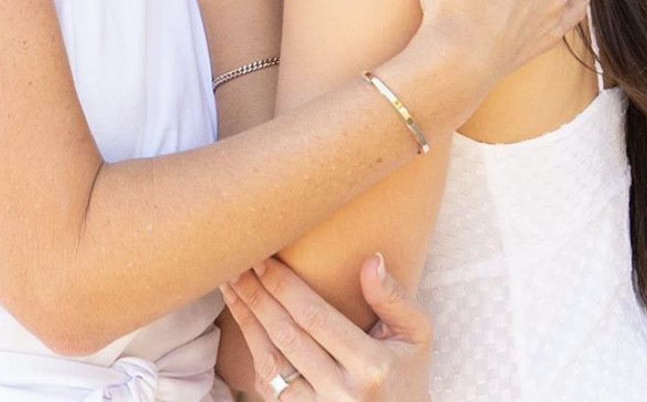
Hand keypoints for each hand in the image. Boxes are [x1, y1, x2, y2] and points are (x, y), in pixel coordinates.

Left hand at [222, 255, 430, 401]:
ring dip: (247, 321)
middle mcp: (342, 394)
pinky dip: (253, 349)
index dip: (284, 286)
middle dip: (257, 296)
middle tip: (237, 263)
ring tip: (230, 286)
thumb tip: (370, 259)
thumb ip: (394, 298)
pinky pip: (268, 385)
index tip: (264, 258)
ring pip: (271, 363)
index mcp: (372, 367)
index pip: (315, 318)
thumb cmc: (407, 372)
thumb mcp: (416, 335)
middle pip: (287, 337)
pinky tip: (244, 319)